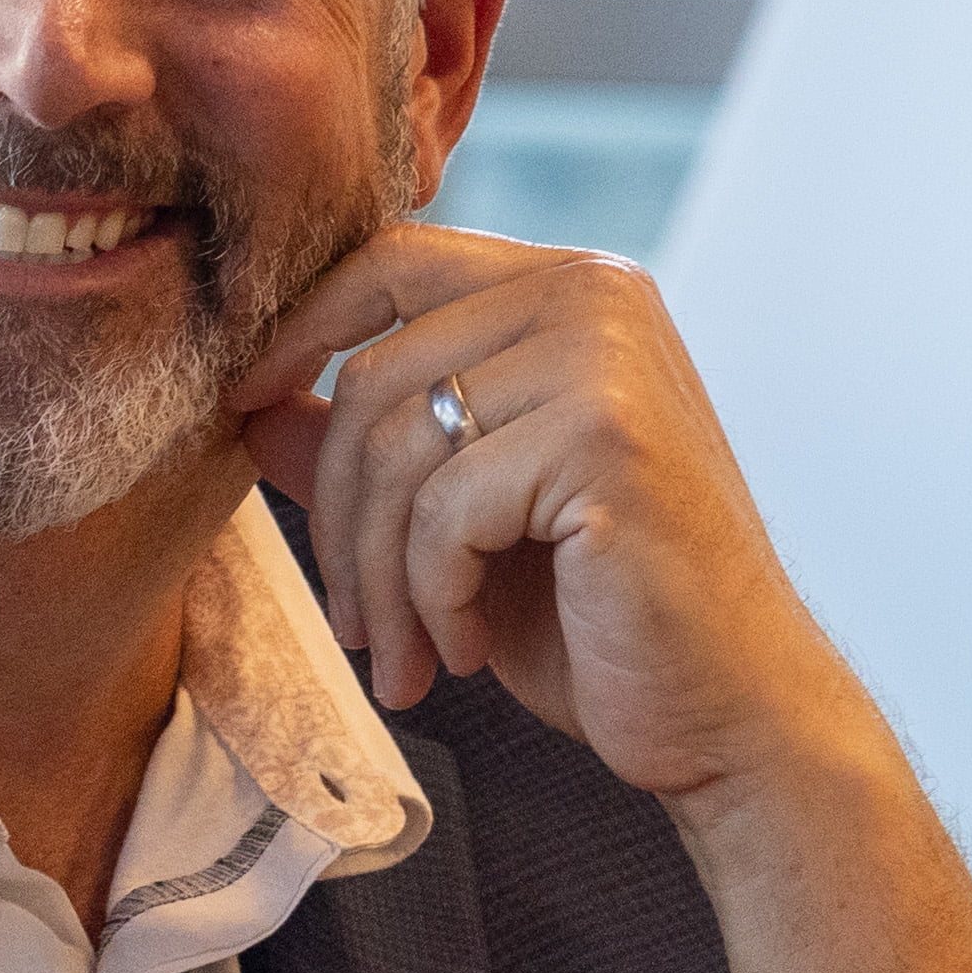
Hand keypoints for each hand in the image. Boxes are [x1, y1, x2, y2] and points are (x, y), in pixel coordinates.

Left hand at [246, 226, 881, 816]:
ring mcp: (606, 361)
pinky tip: (467, 650)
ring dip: (378, 577)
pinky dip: (434, 599)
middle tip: (357, 624)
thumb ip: (375, 452)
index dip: (297, 330)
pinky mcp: (606, 441)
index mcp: (570, 289)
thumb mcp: (463, 524)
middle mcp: (595, 298)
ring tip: (405, 655)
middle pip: (375, 371)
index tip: (241, 410)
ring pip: (396, 448)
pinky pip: (443, 512)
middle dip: (337, 515)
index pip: (389, 261)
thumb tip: (254, 409)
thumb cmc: (600, 618)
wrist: (730, 711)